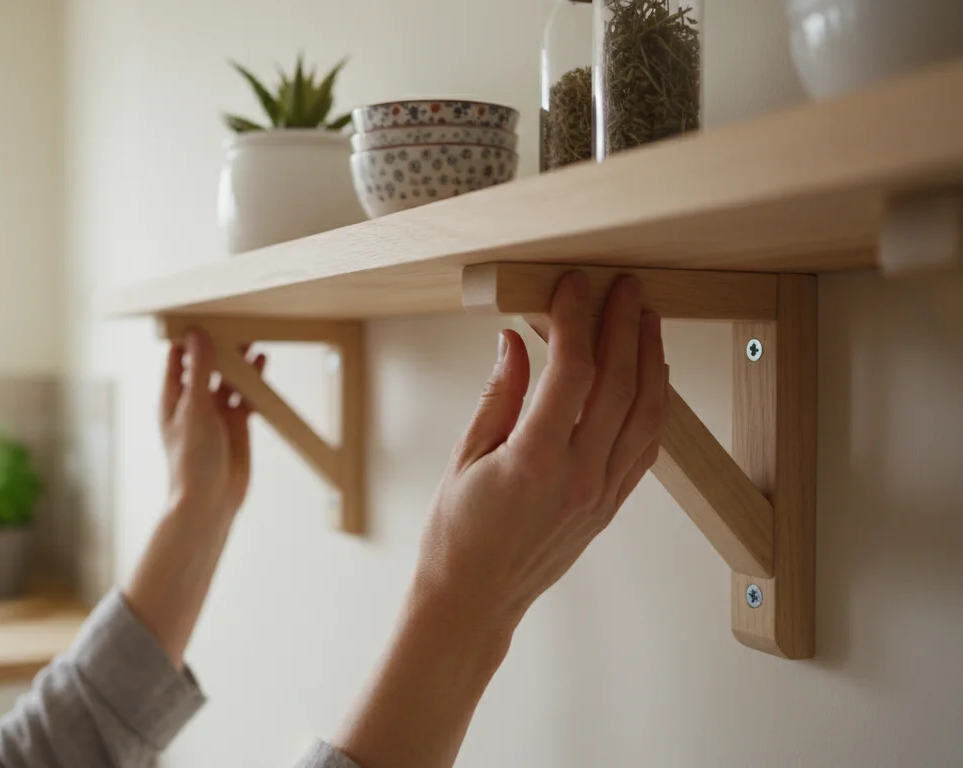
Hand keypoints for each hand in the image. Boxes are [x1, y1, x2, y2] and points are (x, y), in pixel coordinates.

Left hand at [160, 330, 266, 519]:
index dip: (188, 337)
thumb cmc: (192, 459)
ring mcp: (215, 414)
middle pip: (206, 365)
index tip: (203, 314)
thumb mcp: (195, 408)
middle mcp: (192, 403)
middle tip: (235, 321)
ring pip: (228, 379)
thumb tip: (197, 335)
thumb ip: (199, 371)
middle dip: (219, 345)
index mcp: (172, 397)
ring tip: (252, 338)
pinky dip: (253, 381)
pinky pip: (245, 396)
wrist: (210, 500)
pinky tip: (262, 365)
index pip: (177, 358)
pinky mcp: (235, 425)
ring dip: (238, 361)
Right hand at [414, 272, 667, 634]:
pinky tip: (651, 379)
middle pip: (619, 384)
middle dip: (625, 326)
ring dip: (651, 361)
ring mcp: (601, 494)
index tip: (572, 286)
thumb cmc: (457, 537)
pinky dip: (654, 406)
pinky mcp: (609, 507)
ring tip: (648, 321)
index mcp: (534, 461)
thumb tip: (514, 343)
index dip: (575, 319)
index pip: (571, 371)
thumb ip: (497, 397)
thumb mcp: (463, 458)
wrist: (474, 600)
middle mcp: (578, 476)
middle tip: (625, 288)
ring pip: (646, 414)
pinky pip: (645, 449)